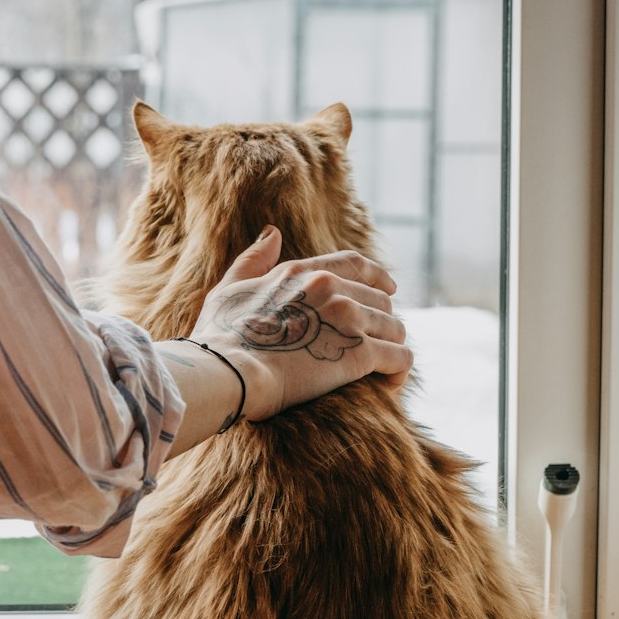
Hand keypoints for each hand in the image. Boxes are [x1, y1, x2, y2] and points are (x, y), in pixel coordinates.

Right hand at [192, 226, 412, 420]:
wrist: (226, 371)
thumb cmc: (219, 337)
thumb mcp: (229, 289)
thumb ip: (252, 260)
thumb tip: (272, 233)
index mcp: (302, 271)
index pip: (356, 264)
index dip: (378, 277)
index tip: (389, 290)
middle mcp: (331, 288)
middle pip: (381, 301)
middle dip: (382, 324)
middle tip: (375, 346)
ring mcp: (347, 319)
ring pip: (395, 328)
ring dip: (392, 348)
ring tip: (383, 370)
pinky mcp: (358, 353)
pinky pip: (400, 357)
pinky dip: (400, 371)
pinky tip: (390, 384)